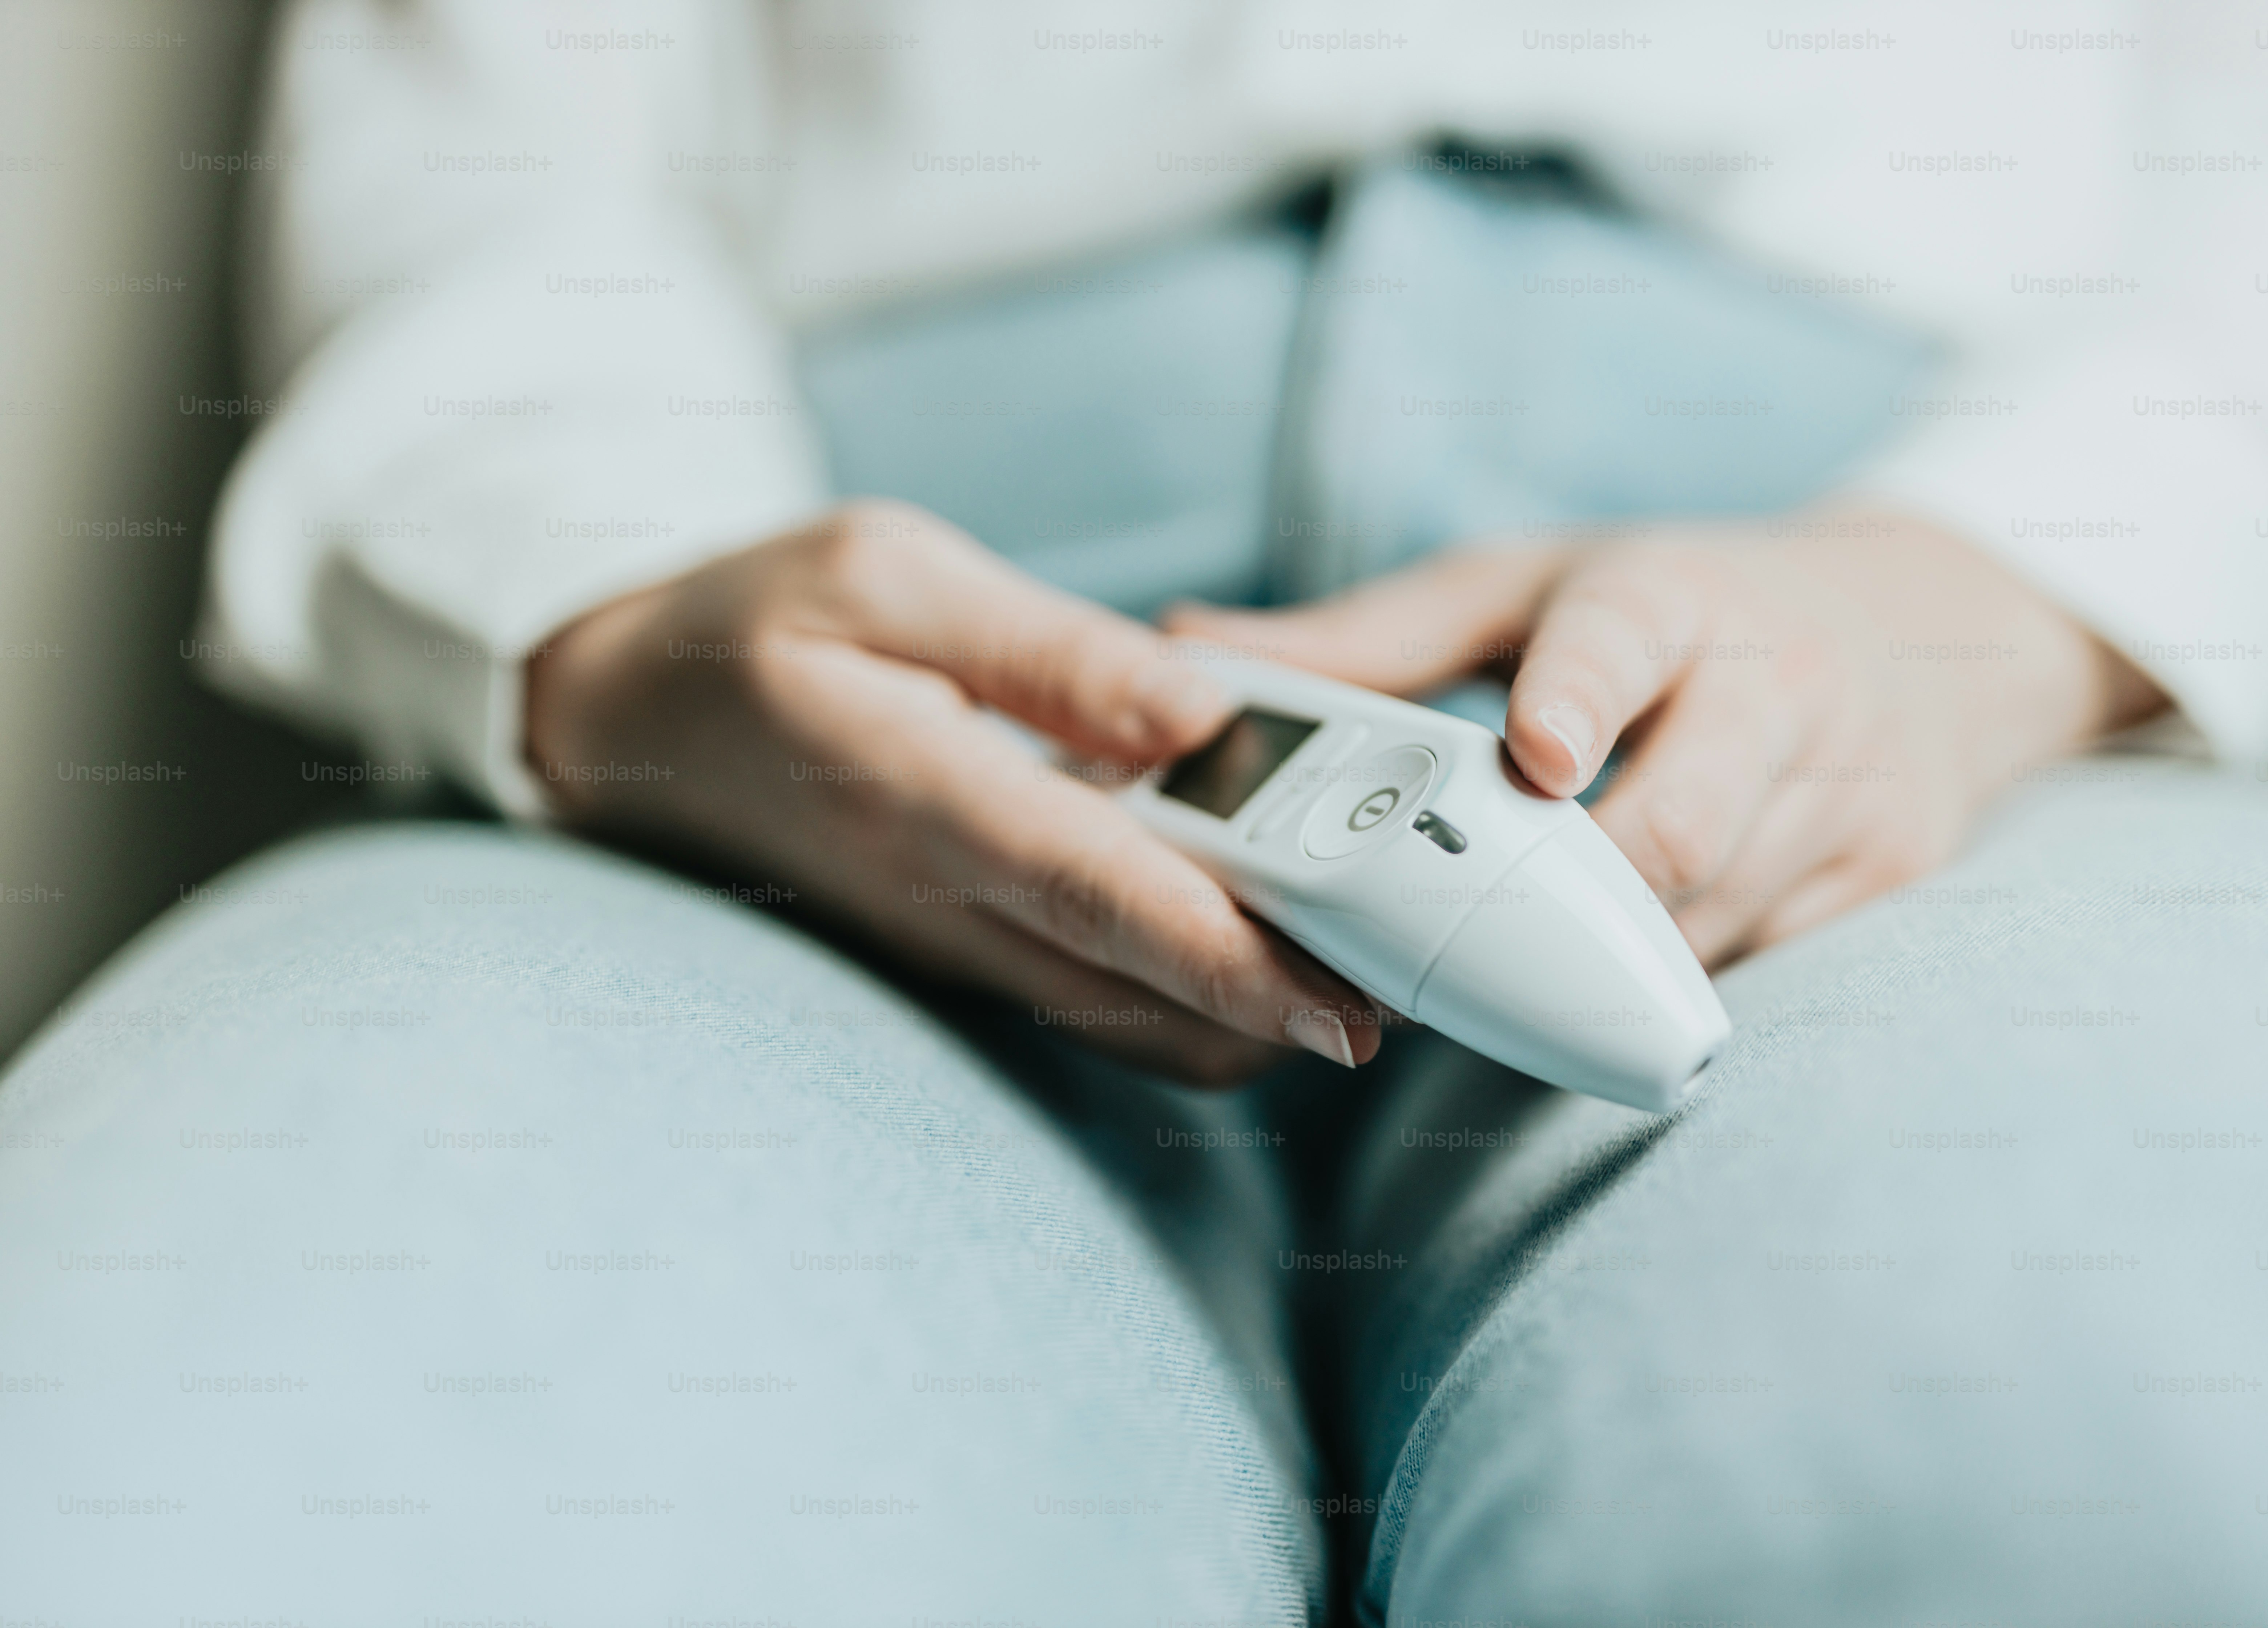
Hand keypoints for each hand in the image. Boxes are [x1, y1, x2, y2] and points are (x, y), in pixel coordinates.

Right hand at [525, 500, 1381, 1082]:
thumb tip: (1197, 711)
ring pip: (1128, 1017)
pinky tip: (1268, 931)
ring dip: (1250, 1008)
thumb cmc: (753, 625)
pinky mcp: (968, 946)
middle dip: (1286, 1003)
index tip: (1349, 1001)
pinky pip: (1096, 994)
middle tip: (1423, 975)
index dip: (1231, 958)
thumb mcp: (887, 572)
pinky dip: (1192, 985)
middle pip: (1143, 988)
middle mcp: (949, 899)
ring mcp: (958, 940)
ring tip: (1371, 953)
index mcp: (928, 796)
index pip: (1102, 896)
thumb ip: (1044, 648)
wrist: (628, 724)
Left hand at [1168, 509, 2163, 965]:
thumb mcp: (1525, 588)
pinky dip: (1665, 981)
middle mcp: (1780, 688)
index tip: (1534, 759)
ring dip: (1593, 961)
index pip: (1628, 641)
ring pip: (1708, 919)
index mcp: (1677, 597)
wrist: (1923, 631)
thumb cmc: (1675, 608)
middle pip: (1673, 827)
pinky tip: (1598, 982)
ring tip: (1496, 973)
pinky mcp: (1890, 871)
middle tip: (1450, 943)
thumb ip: (1369, 638)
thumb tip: (1187, 648)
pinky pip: (1762, 963)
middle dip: (1560, 901)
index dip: (1578, 701)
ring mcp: (1848, 791)